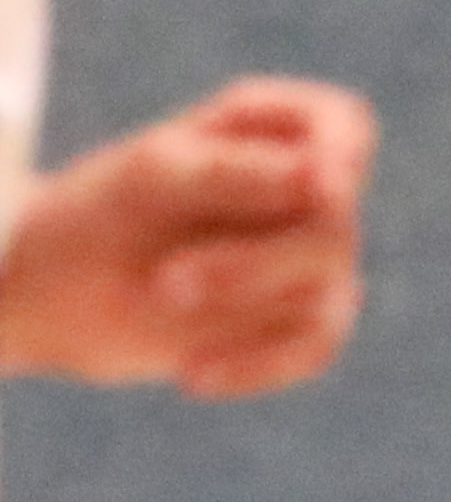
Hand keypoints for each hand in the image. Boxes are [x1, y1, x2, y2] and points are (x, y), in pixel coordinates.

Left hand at [0, 79, 374, 396]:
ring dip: (243, 298)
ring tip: (159, 301)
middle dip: (255, 258)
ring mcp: (309, 256)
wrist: (56, 295)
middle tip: (168, 282)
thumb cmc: (103, 212)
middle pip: (335, 224)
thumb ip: (238, 172)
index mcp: (280, 130)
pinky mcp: (299, 320)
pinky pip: (316, 346)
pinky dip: (260, 365)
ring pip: (327, 286)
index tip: (309, 184)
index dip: (337, 155)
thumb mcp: (151, 177)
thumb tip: (334, 185)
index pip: (343, 127)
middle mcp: (308, 191)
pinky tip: (191, 373)